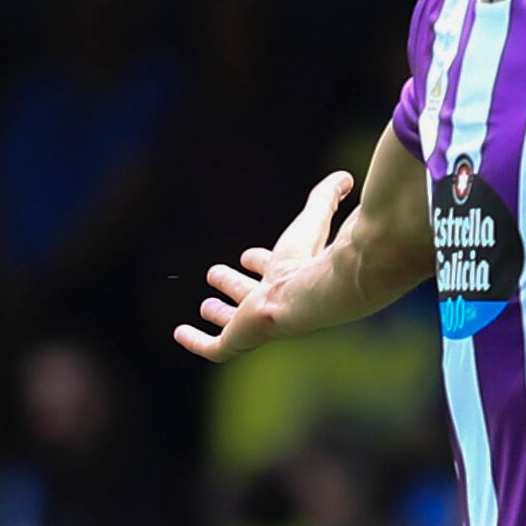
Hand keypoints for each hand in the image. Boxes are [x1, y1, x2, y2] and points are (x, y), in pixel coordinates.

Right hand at [175, 172, 355, 364]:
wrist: (318, 295)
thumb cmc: (315, 260)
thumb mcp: (313, 220)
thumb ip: (326, 198)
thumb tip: (346, 177)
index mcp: (293, 280)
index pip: (276, 273)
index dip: (262, 263)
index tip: (249, 255)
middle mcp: (277, 305)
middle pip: (253, 297)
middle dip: (236, 286)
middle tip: (216, 274)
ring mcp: (259, 325)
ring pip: (236, 323)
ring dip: (221, 314)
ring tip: (205, 305)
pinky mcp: (241, 339)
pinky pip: (216, 348)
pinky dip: (197, 341)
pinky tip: (179, 333)